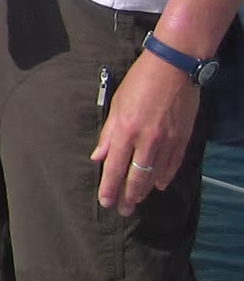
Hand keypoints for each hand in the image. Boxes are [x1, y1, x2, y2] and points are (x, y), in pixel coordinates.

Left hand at [90, 48, 203, 215]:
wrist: (173, 69)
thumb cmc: (139, 82)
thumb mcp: (115, 105)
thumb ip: (108, 134)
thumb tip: (98, 157)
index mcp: (125, 130)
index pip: (114, 167)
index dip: (109, 188)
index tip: (106, 202)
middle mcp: (146, 140)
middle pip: (135, 177)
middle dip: (128, 197)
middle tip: (123, 211)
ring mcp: (167, 141)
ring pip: (154, 175)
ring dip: (144, 191)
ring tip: (137, 202)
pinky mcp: (182, 139)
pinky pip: (173, 165)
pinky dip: (164, 177)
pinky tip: (158, 186)